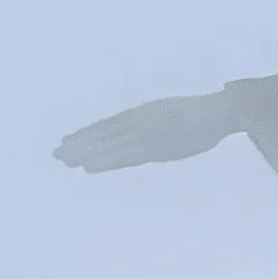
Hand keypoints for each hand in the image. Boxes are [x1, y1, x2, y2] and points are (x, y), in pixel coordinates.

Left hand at [54, 91, 240, 171]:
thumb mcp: (177, 117)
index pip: (110, 124)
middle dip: (79, 144)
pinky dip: (104, 161)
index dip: (88, 133)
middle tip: (56, 154)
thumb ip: (162, 127)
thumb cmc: (206, 115)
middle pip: (103, 134)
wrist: (221, 111)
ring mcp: (145, 133)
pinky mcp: (154, 146)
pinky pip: (123, 156)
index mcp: (144, 114)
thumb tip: (153, 138)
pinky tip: (88, 167)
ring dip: (85, 153)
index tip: (69, 140)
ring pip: (108, 145)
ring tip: (64, 160)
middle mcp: (139, 121)